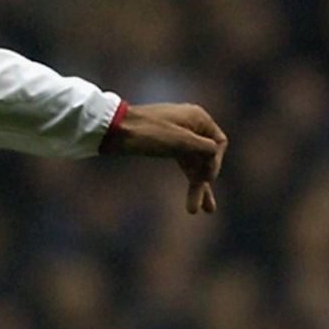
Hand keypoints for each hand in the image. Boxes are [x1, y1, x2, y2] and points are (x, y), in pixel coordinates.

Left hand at [105, 102, 226, 214]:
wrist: (110, 127)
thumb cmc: (147, 132)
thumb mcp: (180, 141)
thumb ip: (204, 149)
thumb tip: (214, 159)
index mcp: (198, 117)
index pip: (218, 144)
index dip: (215, 163)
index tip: (205, 179)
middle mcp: (190, 124)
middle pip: (205, 157)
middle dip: (205, 182)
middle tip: (208, 210)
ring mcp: (177, 135)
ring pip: (192, 162)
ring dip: (195, 185)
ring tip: (195, 211)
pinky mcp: (163, 144)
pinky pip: (180, 161)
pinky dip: (185, 175)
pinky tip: (190, 193)